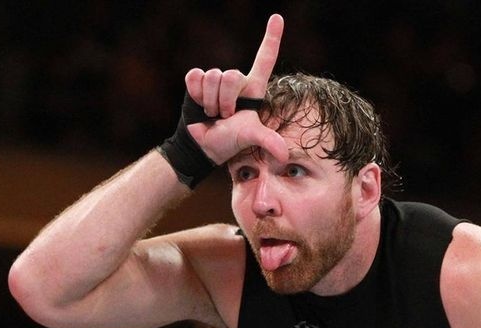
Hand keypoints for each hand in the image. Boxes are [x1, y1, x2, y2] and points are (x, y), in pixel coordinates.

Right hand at [184, 14, 288, 164]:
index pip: (265, 58)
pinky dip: (196, 94)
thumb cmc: (230, 141)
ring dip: (211, 101)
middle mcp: (236, 81)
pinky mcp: (197, 80)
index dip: (271, 38)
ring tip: (213, 114)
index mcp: (253, 89)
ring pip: (213, 76)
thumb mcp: (251, 138)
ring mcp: (216, 80)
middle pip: (231, 75)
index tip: (277, 18)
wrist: (204, 146)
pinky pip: (195, 76)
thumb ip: (269, 142)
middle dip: (226, 101)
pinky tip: (200, 105)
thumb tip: (285, 156)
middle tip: (224, 117)